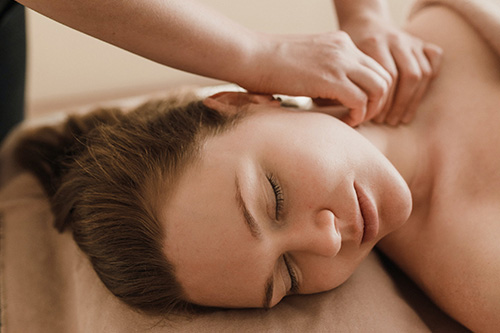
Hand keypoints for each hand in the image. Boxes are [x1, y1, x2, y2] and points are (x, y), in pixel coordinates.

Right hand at [240, 31, 391, 126]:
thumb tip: (325, 93)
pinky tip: (346, 121)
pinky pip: (360, 100)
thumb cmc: (268, 64)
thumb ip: (322, 71)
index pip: (374, 67)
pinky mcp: (330, 78)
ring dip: (372, 109)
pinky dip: (358, 115)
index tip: (358, 106)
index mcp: (340, 43)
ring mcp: (339, 61)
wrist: (250, 56)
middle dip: (379, 101)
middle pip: (384, 76)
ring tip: (355, 120)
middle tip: (363, 116)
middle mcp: (345, 48)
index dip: (372, 90)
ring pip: (380, 87)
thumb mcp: (305, 61)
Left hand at [339, 14, 442, 124]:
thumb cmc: (348, 51)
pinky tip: (416, 96)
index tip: (374, 118)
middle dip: (399, 104)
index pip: (387, 78)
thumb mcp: (340, 65)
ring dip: (413, 100)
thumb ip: (345, 84)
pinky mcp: (420, 41)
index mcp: (372, 43)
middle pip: (408, 76)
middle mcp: (394, 39)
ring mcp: (409, 40)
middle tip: (389, 122)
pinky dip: (430, 77)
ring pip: (421, 72)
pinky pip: (434, 59)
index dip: (382, 102)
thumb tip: (350, 116)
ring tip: (401, 118)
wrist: (362, 23)